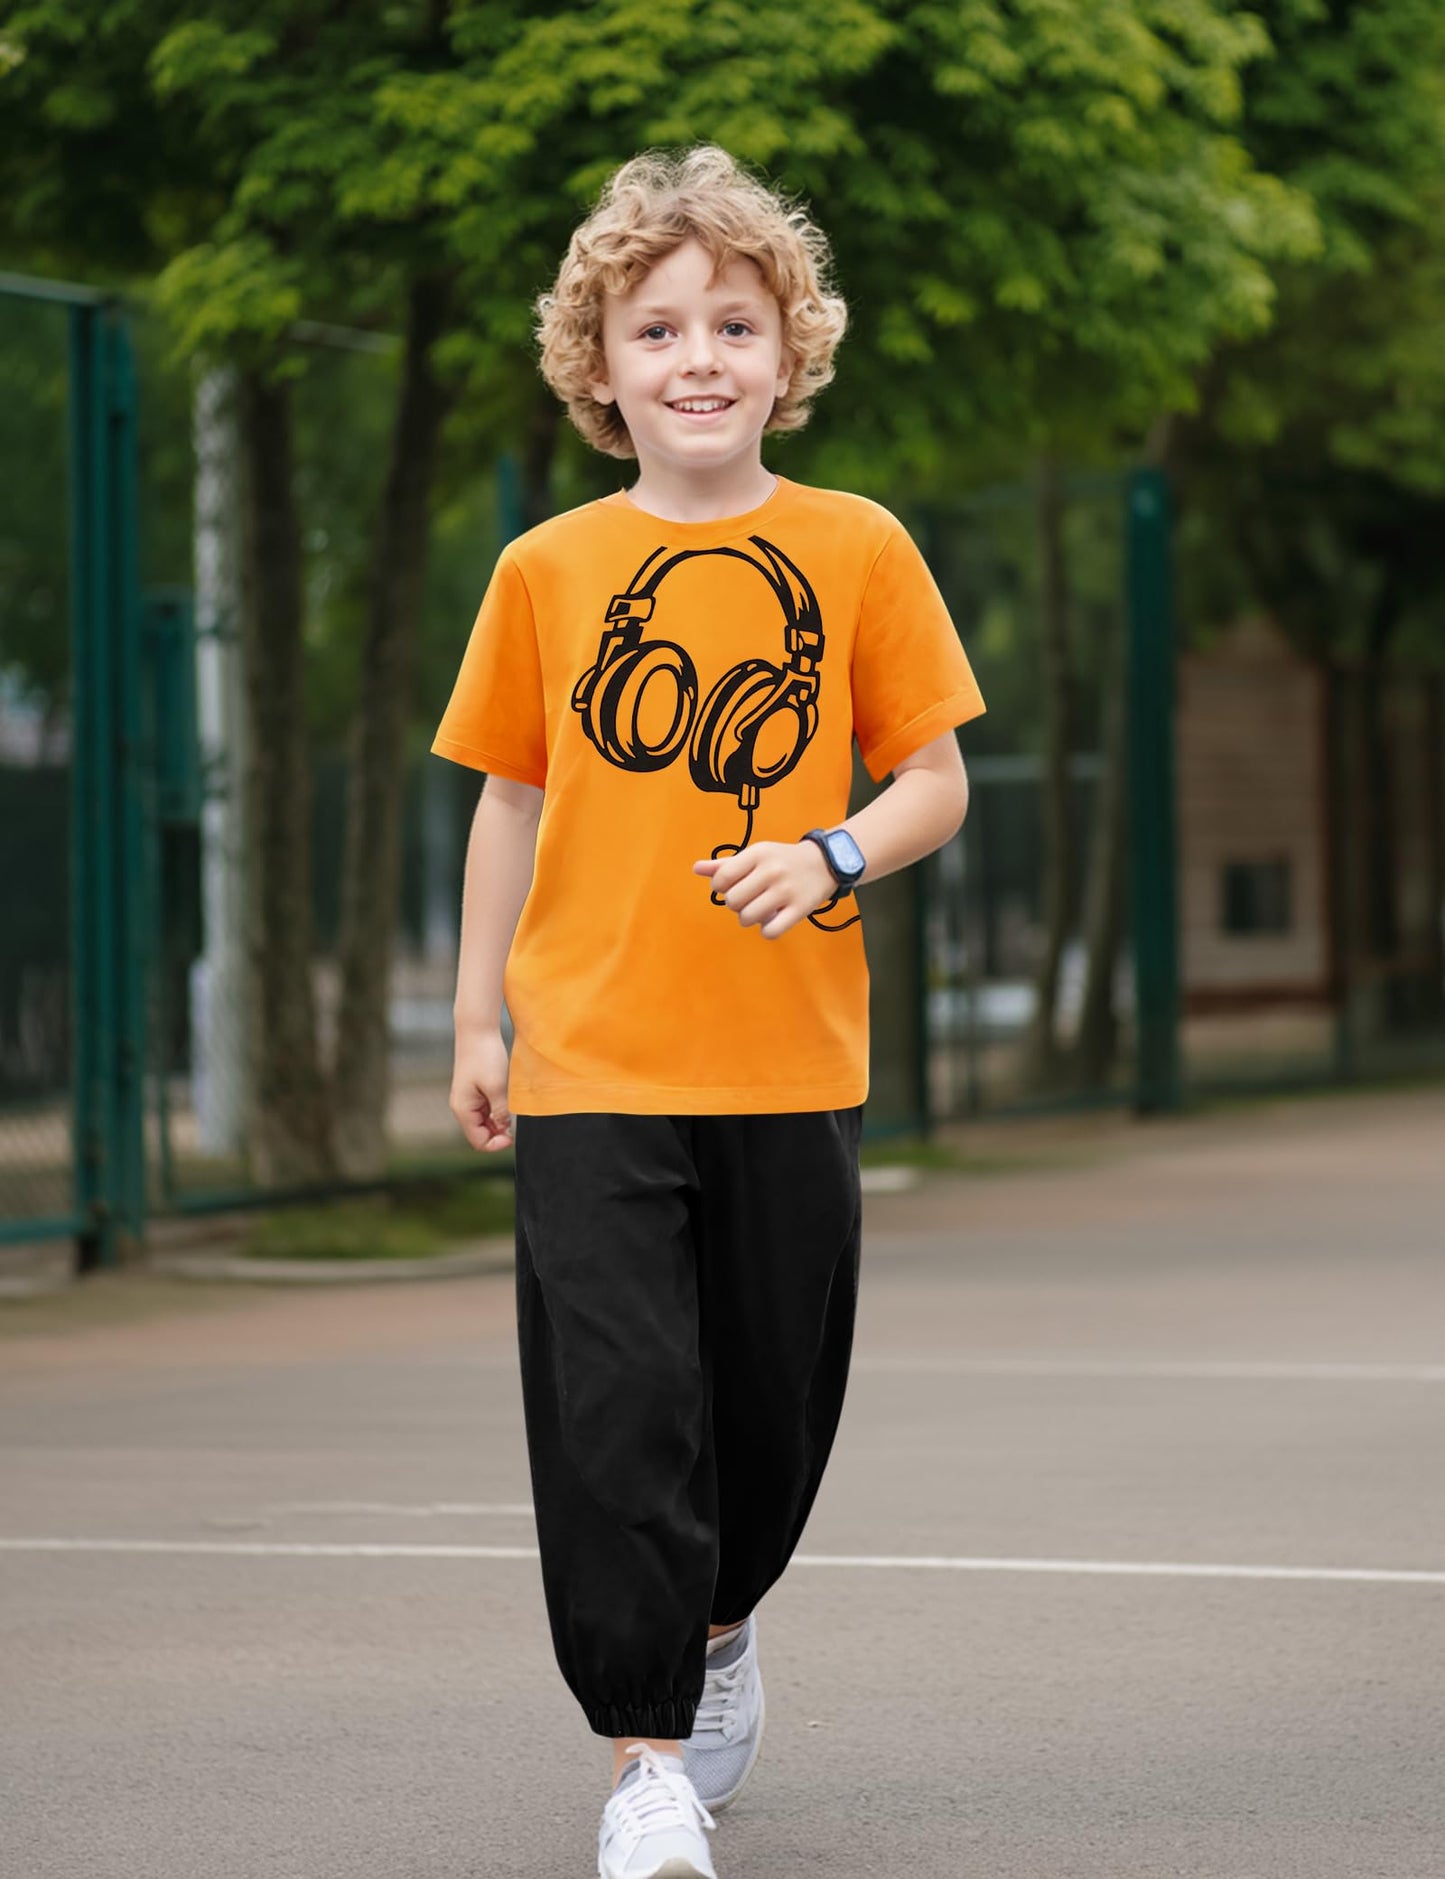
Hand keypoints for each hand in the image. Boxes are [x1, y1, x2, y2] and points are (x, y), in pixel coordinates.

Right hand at [449, 1025, 514, 1151]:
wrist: (477, 1031)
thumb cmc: (485, 1056)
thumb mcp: (497, 1087)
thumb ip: (501, 1111)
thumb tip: (505, 1130)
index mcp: (463, 1109)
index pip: (478, 1142)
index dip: (496, 1144)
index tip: (513, 1135)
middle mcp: (462, 1107)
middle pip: (480, 1134)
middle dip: (498, 1134)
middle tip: (515, 1123)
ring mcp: (467, 1099)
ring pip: (484, 1123)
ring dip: (499, 1122)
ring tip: (511, 1109)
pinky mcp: (474, 1091)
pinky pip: (485, 1110)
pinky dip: (497, 1111)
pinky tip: (507, 1101)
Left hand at [693, 840, 838, 939]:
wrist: (824, 863)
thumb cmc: (781, 860)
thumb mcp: (755, 855)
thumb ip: (725, 864)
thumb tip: (697, 869)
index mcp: (757, 854)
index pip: (722, 878)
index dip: (719, 888)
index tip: (730, 888)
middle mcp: (771, 871)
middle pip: (733, 901)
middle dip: (735, 905)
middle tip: (747, 900)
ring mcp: (786, 891)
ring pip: (748, 917)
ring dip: (748, 919)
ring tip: (758, 911)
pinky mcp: (800, 909)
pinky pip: (771, 931)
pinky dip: (767, 931)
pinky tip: (771, 921)